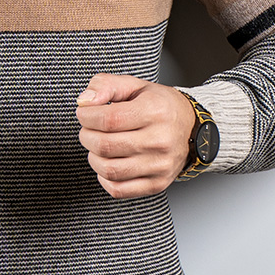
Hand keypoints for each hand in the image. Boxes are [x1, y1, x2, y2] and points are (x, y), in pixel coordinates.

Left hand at [76, 74, 195, 198]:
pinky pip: (118, 189)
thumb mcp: (134, 85)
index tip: (84, 114)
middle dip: (86, 136)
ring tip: (98, 146)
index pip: (108, 119)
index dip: (87, 117)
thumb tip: (84, 101)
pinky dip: (104, 178)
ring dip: (93, 157)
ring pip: (109, 170)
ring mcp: (160, 165)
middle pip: (105, 145)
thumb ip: (105, 85)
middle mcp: (160, 140)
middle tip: (88, 129)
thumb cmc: (159, 106)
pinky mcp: (157, 183)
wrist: (190, 127)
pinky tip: (108, 163)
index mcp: (155, 111)